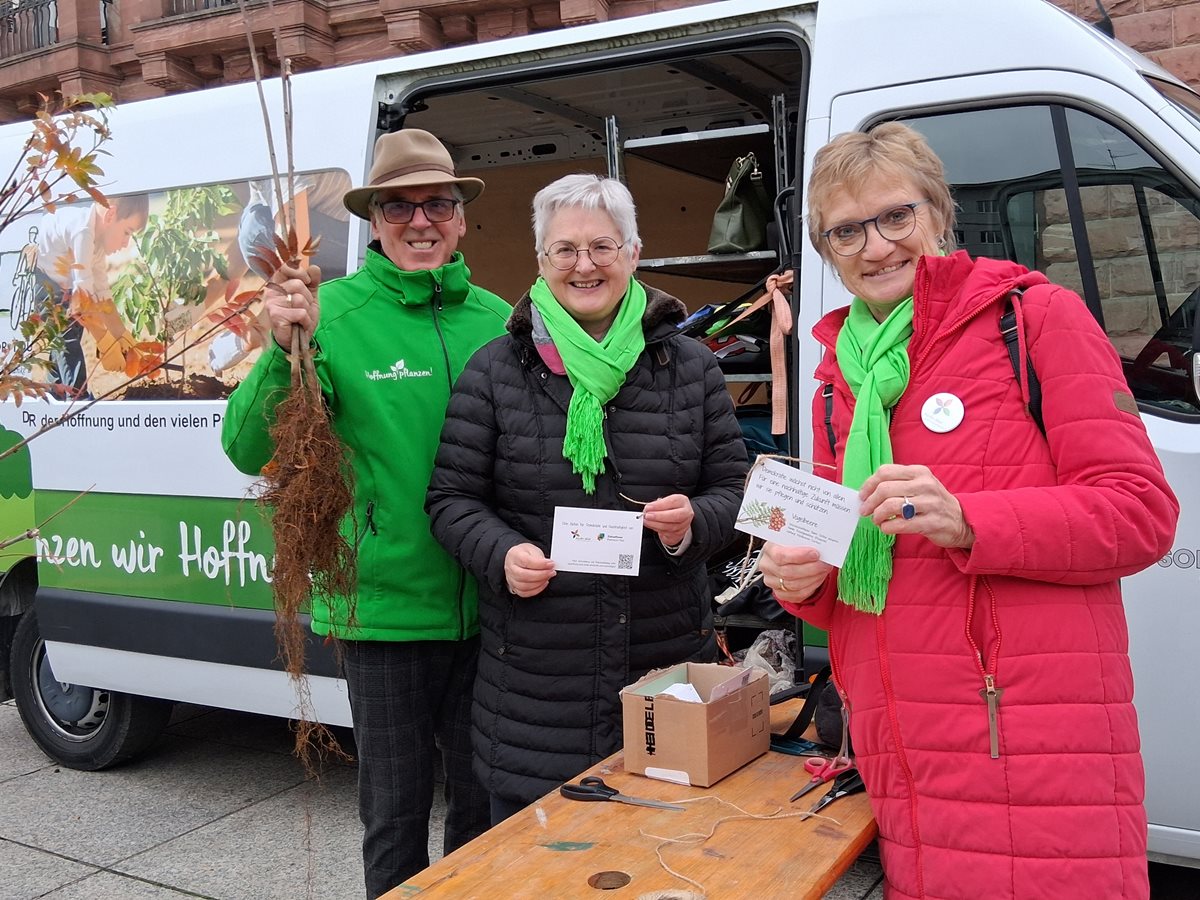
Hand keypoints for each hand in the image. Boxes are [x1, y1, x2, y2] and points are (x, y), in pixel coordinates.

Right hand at [265, 263, 321, 350]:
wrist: (297, 339)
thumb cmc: (301, 316)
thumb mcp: (311, 296)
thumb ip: (313, 281)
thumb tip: (314, 267)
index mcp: (278, 282)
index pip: (286, 266)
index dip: (300, 272)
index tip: (307, 281)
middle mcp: (272, 290)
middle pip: (298, 284)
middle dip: (308, 297)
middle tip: (303, 307)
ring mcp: (272, 302)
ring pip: (299, 298)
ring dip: (307, 310)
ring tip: (300, 317)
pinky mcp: (276, 315)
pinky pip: (300, 313)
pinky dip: (305, 320)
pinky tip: (299, 324)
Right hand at [504, 542, 555, 596]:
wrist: (517, 559)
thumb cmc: (525, 554)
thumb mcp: (533, 549)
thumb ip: (539, 557)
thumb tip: (548, 565)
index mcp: (514, 555)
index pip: (526, 561)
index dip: (540, 564)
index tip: (551, 564)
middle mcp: (510, 568)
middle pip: (524, 575)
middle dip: (541, 575)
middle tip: (551, 572)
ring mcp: (511, 579)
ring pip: (524, 586)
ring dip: (539, 583)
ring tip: (548, 577)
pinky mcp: (514, 587)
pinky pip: (524, 593)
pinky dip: (536, 590)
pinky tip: (543, 583)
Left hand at [641, 494, 693, 546]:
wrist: (677, 519)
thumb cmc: (670, 508)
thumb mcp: (665, 502)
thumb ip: (657, 504)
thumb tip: (649, 509)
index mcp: (682, 501)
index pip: (672, 502)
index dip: (659, 505)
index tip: (648, 507)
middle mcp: (686, 513)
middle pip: (675, 516)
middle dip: (658, 516)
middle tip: (647, 515)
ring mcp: (683, 525)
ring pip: (670, 526)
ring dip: (655, 524)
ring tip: (646, 521)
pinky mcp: (679, 534)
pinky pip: (667, 533)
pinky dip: (657, 529)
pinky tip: (651, 525)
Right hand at [758, 543, 831, 602]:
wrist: (787, 558)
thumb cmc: (792, 546)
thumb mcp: (793, 538)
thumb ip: (803, 541)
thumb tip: (819, 546)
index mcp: (768, 549)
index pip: (780, 556)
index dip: (799, 556)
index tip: (816, 554)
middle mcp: (767, 566)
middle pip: (788, 572)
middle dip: (811, 569)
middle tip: (825, 564)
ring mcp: (771, 581)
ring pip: (794, 585)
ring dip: (813, 578)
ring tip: (824, 570)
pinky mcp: (780, 593)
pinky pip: (797, 595)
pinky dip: (811, 587)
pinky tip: (818, 578)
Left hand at [858, 463, 974, 548]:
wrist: (961, 520)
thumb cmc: (932, 502)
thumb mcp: (919, 485)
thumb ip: (896, 483)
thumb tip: (867, 491)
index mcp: (919, 472)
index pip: (885, 471)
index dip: (869, 484)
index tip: (862, 496)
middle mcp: (925, 485)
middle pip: (885, 488)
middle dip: (869, 502)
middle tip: (865, 511)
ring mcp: (930, 503)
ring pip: (890, 505)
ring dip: (877, 515)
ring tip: (876, 520)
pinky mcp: (931, 522)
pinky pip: (900, 524)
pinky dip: (887, 527)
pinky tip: (886, 528)